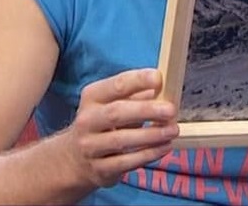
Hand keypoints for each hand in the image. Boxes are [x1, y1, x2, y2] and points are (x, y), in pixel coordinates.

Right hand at [64, 68, 178, 188]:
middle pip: (117, 113)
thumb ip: (136, 95)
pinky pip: (126, 162)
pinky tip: (164, 147)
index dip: (138, 80)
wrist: (75, 159)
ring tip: (172, 130)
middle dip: (147, 110)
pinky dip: (148, 155)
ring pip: (122, 140)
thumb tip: (161, 88)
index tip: (159, 78)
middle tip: (171, 110)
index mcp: (92, 96)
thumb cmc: (104, 123)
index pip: (116, 85)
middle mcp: (87, 120)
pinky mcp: (99, 169)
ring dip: (151, 135)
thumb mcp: (113, 103)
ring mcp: (90, 146)